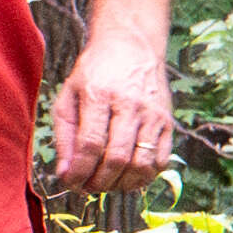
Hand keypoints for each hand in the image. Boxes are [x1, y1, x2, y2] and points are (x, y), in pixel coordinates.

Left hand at [46, 40, 175, 205]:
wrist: (131, 46)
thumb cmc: (94, 73)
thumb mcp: (69, 95)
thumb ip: (64, 136)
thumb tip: (64, 174)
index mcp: (99, 94)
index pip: (91, 144)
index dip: (79, 171)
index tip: (70, 183)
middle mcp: (130, 104)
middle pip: (117, 158)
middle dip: (98, 182)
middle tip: (86, 187)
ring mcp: (153, 114)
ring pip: (141, 165)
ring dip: (120, 184)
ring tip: (104, 183)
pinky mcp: (168, 122)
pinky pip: (160, 161)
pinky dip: (143, 178)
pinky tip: (126, 177)